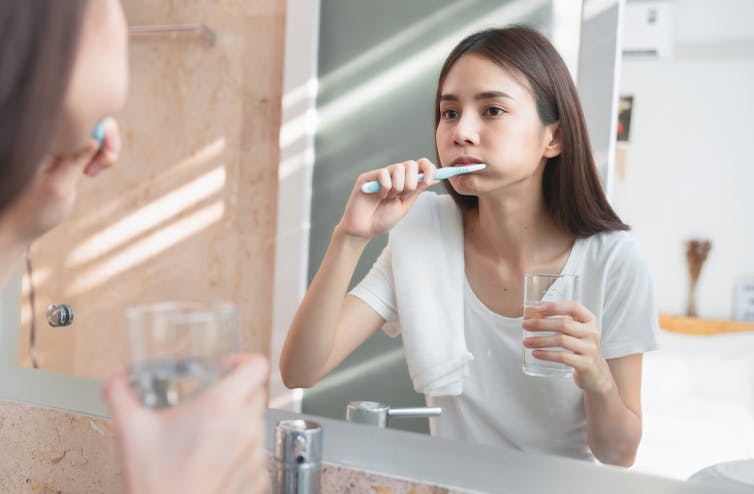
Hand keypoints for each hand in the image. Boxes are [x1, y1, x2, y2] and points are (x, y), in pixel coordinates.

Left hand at [5, 118, 121, 240]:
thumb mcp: (58, 187)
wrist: (19, 226)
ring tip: (95, 172)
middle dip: (106, 138)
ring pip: (93, 130)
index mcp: (39, 139)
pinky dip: (100, 155)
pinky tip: (92, 172)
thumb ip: (75, 160)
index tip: (106, 157)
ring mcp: (58, 143)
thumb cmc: (33, 211)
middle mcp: (48, 135)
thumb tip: (94, 136)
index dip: (101, 128)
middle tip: (107, 164)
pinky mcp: (65, 152)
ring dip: (105, 149)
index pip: (78, 115)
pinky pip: (91, 142)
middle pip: (89, 117)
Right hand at [103, 353, 270, 493]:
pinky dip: (239, 452)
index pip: (256, 365)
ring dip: (237, 423)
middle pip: (256, 392)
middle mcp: (246, 427)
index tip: (226, 367)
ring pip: (256, 423)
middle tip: (210, 399)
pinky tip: (213, 460)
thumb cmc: (156, 484)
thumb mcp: (130, 430)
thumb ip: (120, 394)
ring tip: (207, 435)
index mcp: (223, 407)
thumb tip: (115, 375)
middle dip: (235, 391)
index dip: (242, 360)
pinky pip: (255, 454)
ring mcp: (255, 455)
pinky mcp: (257, 478)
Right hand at [336, 158, 437, 240]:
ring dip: (397, 188)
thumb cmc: (383, 219)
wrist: (365, 229)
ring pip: (398, 168)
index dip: (428, 169)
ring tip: (388, 198)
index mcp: (405, 181)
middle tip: (402, 196)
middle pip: (411, 164)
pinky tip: (378, 196)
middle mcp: (393, 175)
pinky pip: (383, 174)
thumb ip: (418, 190)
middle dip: (411, 182)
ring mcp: (381, 175)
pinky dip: (385, 189)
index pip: (420, 165)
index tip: (429, 180)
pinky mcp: (368, 177)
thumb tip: (435, 178)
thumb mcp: (405, 205)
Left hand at [522, 301, 614, 393]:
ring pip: (562, 340)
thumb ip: (555, 320)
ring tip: (526, 342)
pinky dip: (547, 355)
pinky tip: (536, 353)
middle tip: (525, 325)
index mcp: (588, 320)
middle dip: (541, 323)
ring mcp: (590, 349)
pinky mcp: (585, 364)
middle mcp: (591, 332)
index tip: (539, 308)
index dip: (556, 306)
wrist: (596, 373)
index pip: (574, 307)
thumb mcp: (573, 332)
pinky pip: (563, 357)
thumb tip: (527, 311)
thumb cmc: (580, 348)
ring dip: (540, 340)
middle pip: (564, 324)